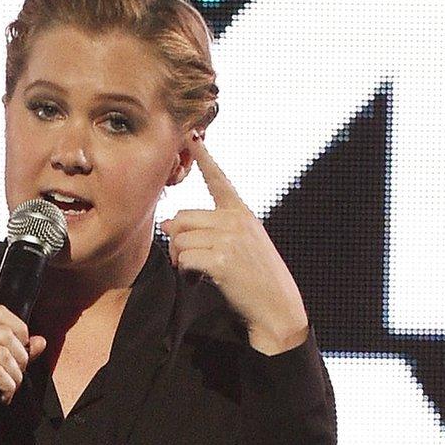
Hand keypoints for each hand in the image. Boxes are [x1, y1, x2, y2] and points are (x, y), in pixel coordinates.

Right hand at [0, 305, 47, 444]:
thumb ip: (12, 352)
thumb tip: (39, 341)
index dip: (20, 330)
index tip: (23, 352)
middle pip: (4, 332)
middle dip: (20, 356)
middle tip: (16, 376)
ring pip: (2, 352)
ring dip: (14, 374)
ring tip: (8, 388)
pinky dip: (6, 385)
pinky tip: (2, 395)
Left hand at [160, 131, 308, 354]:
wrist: (277, 308)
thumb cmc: (256, 279)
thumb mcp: (240, 246)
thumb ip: (208, 230)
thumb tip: (166, 224)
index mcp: (242, 213)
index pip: (219, 180)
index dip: (203, 157)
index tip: (192, 136)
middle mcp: (236, 220)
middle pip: (181, 218)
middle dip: (178, 242)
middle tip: (191, 261)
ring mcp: (230, 238)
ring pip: (179, 239)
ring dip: (181, 260)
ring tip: (199, 272)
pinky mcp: (221, 259)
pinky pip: (184, 258)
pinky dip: (186, 272)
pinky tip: (201, 280)